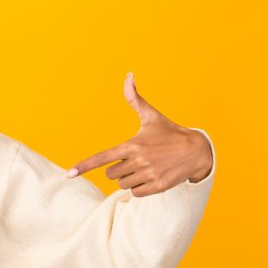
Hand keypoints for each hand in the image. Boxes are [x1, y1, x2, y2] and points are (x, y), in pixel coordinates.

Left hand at [65, 73, 212, 197]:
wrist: (197, 150)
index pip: (103, 157)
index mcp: (133, 144)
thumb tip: (129, 75)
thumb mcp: (151, 116)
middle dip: (119, 169)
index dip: (84, 165)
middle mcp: (139, 160)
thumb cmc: (169, 133)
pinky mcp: (158, 186)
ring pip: (123, 185)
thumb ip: (135, 99)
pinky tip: (151, 177)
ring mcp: (149, 174)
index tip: (69, 174)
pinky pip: (136, 193)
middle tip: (135, 160)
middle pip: (111, 174)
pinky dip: (140, 188)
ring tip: (145, 167)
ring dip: (129, 179)